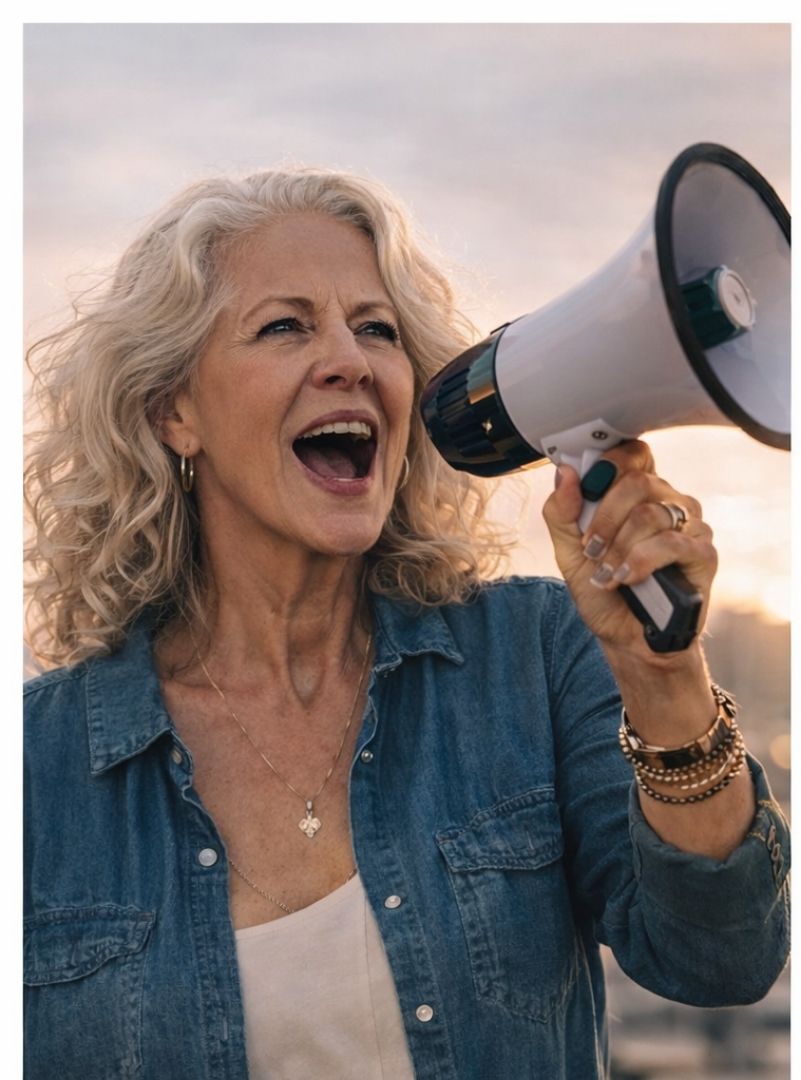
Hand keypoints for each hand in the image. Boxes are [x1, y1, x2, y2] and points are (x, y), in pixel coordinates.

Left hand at [542, 440, 717, 664]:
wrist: (627, 638)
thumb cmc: (604, 591)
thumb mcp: (570, 552)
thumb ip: (561, 512)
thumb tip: (566, 472)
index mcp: (639, 494)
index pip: (633, 454)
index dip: (608, 466)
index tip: (586, 491)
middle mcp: (669, 502)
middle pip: (637, 482)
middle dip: (604, 518)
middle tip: (591, 548)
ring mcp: (690, 526)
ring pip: (649, 515)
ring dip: (618, 548)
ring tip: (607, 573)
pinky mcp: (703, 554)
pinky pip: (671, 543)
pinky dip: (640, 562)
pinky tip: (627, 578)